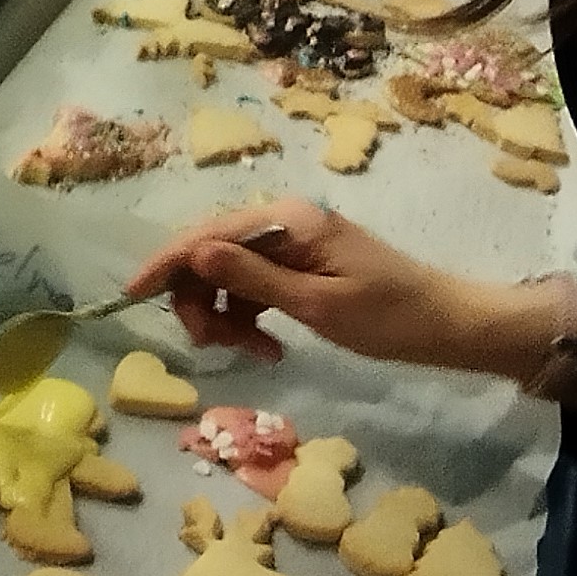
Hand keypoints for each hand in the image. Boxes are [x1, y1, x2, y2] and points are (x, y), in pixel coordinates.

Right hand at [127, 198, 470, 364]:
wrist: (446, 324)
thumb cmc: (388, 316)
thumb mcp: (316, 304)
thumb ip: (253, 279)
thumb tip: (195, 254)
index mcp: (288, 221)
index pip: (208, 234)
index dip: (166, 262)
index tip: (130, 295)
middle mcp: (285, 223)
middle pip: (211, 254)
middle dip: (200, 300)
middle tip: (213, 347)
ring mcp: (293, 244)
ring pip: (228, 276)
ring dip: (225, 316)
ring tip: (252, 353)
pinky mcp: (301, 267)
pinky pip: (253, 288)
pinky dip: (249, 318)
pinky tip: (268, 349)